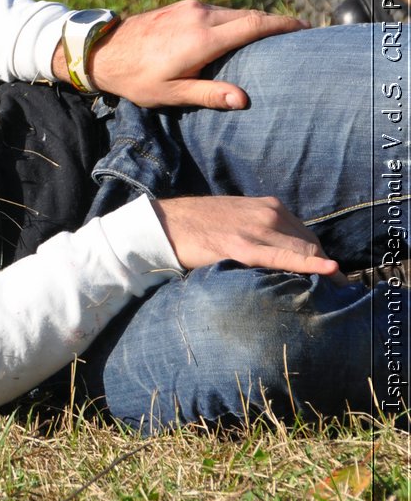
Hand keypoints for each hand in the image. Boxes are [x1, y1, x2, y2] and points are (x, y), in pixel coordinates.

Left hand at [88, 0, 304, 109]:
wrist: (102, 51)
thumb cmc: (136, 78)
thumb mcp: (171, 93)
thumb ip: (208, 94)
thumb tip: (243, 100)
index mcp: (203, 38)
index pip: (256, 25)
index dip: (285, 25)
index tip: (308, 29)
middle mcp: (201, 16)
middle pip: (251, 16)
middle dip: (276, 24)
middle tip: (299, 36)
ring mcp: (191, 7)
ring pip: (235, 12)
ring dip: (255, 22)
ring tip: (274, 37)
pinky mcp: (183, 5)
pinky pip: (219, 10)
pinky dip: (236, 19)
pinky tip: (241, 33)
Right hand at [152, 196, 339, 276]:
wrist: (165, 224)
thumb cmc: (197, 225)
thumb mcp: (237, 218)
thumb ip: (261, 229)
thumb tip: (280, 253)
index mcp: (269, 206)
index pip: (307, 235)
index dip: (319, 258)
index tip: (331, 276)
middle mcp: (269, 214)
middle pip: (311, 244)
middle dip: (324, 268)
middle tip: (335, 292)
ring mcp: (257, 229)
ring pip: (304, 250)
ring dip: (320, 272)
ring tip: (334, 293)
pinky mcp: (243, 246)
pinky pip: (284, 257)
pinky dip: (310, 264)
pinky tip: (329, 270)